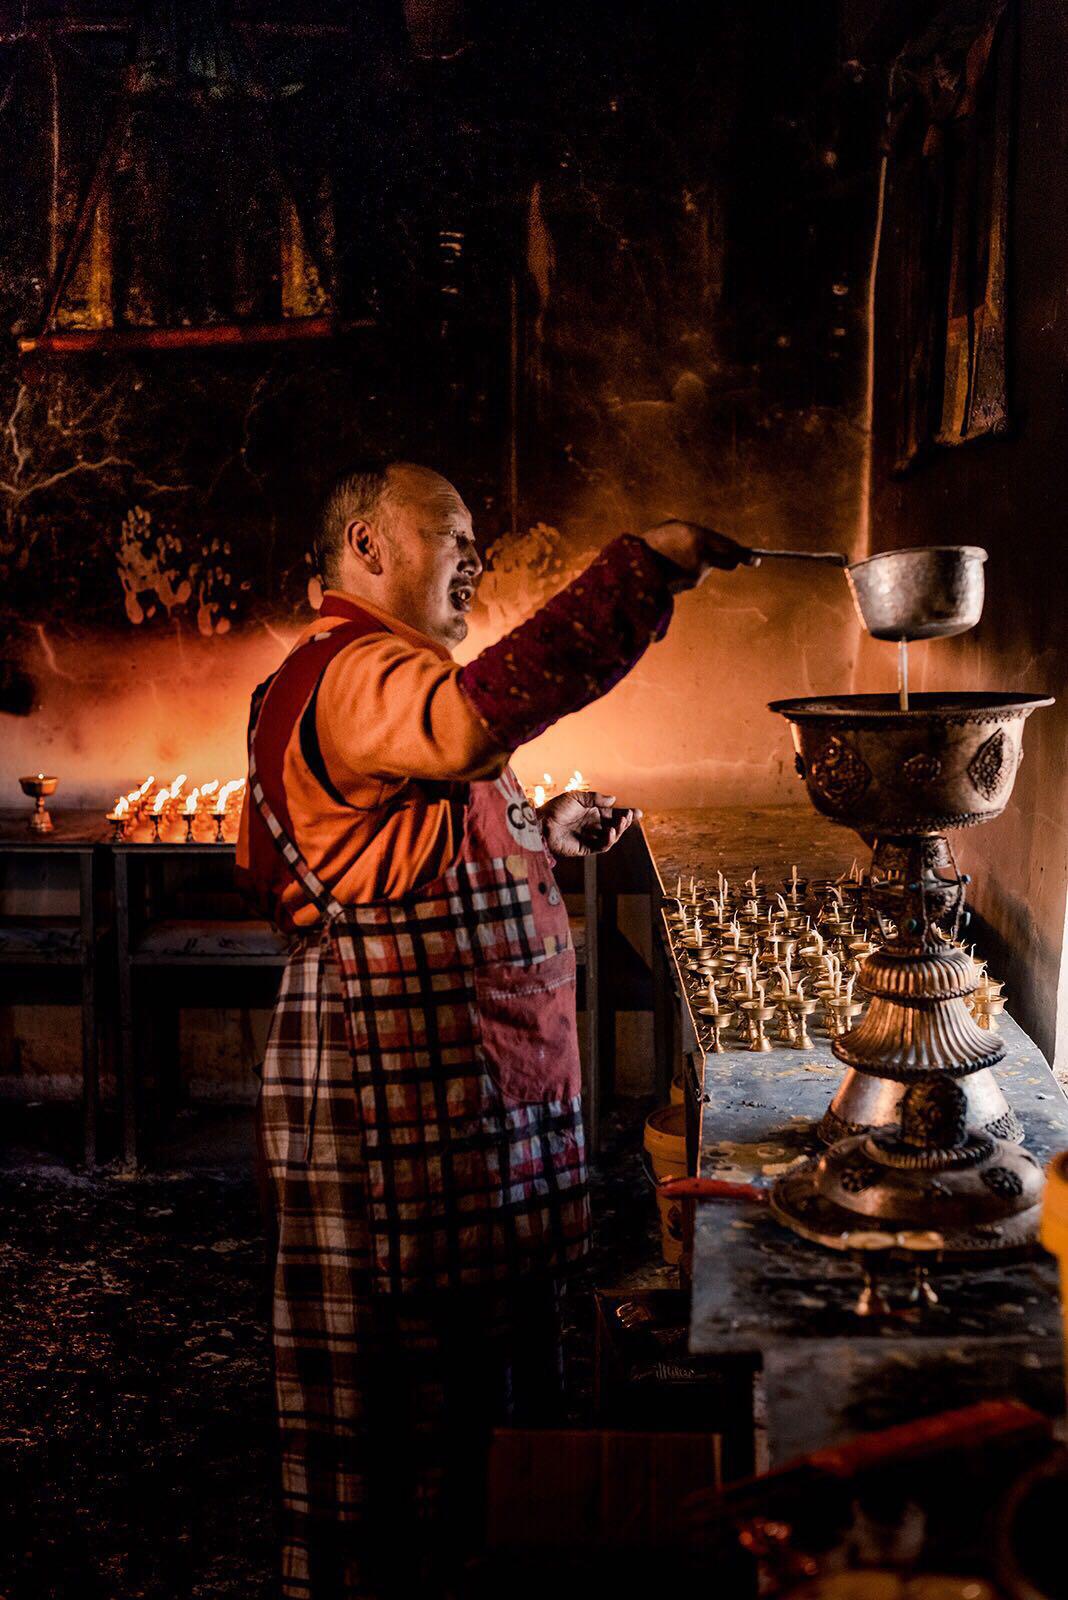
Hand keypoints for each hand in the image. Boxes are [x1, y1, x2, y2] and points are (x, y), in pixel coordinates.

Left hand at [538, 790, 641, 857]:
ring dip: (618, 830)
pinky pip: (601, 846)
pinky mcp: (585, 848)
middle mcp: (592, 825)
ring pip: (611, 837)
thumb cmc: (556, 808)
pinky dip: (609, 840)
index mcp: (591, 812)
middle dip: (624, 822)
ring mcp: (589, 837)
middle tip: (628, 817)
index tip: (637, 813)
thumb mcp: (576, 797)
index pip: (612, 813)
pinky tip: (611, 832)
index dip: (626, 814)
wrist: (541, 824)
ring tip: (620, 823)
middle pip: (614, 825)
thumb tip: (613, 800)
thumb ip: (595, 798)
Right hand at [640, 519, 754, 588]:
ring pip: (707, 568)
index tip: (756, 559)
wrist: (633, 567)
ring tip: (676, 555)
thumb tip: (718, 547)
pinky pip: (694, 575)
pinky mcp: (688, 584)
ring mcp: (695, 574)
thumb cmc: (654, 543)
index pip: (729, 548)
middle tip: (750, 560)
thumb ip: (697, 536)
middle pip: (729, 561)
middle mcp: (700, 558)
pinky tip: (672, 566)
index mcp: (697, 538)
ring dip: (699, 563)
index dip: (744, 554)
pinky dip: (687, 571)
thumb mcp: (675, 529)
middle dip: (735, 559)